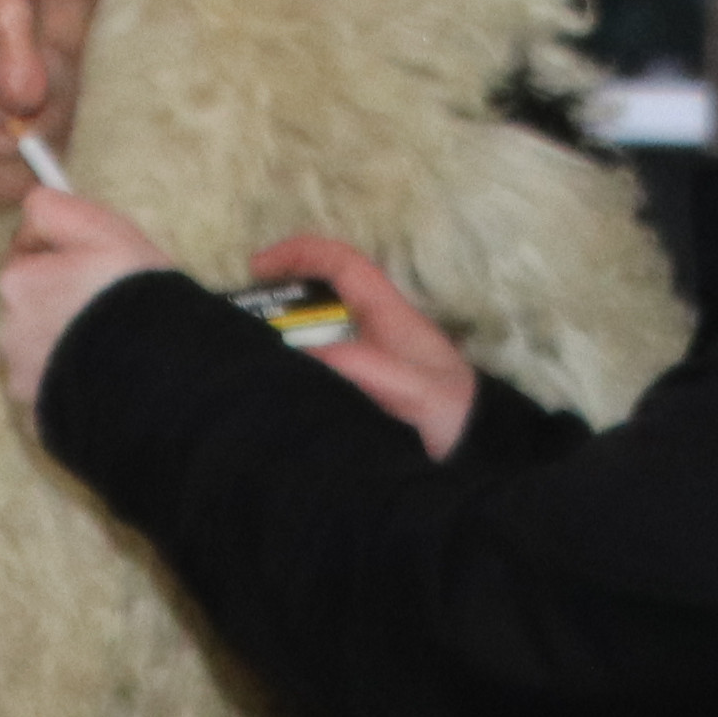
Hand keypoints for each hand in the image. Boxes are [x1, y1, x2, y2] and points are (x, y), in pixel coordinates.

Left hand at [0, 179, 177, 422]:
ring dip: (65, 341)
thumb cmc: (132, 297)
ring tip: (110, 341)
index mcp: (16, 282)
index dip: (62, 256)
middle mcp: (8, 331)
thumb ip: (54, 208)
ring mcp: (23, 376)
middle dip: (60, 301)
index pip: (27, 257)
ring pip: (41, 347)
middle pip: (32, 305)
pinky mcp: (41, 412)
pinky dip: (72, 378)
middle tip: (106, 305)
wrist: (158, 374)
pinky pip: (53, 385)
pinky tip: (105, 372)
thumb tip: (32, 210)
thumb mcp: (101, 228)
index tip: (93, 265)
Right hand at [249, 235, 479, 461]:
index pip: (341, 263)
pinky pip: (317, 374)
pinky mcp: (360, 397)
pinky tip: (271, 396)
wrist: (481, 463)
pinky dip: (291, 377)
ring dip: (280, 344)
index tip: (256, 268)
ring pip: (313, 339)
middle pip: (318, 299)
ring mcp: (368, 365)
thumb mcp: (411, 389)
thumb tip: (300, 353)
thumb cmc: (454, 418)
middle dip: (276, 303)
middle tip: (236, 327)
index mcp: (389, 316)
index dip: (299, 253)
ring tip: (245, 363)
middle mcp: (375, 334)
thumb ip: (361, 367)